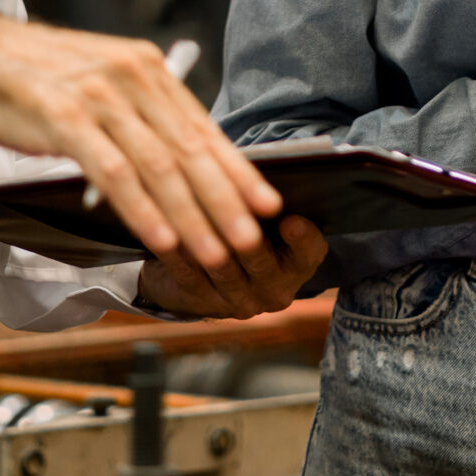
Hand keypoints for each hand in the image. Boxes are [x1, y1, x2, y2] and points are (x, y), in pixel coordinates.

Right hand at [0, 15, 280, 270]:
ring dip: (191, 215)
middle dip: (226, 201)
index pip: (204, 128)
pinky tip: (161, 237)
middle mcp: (133, 77)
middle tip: (252, 239)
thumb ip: (145, 117)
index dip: (239, 171)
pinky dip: (141, 209)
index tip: (269, 205)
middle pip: (189, 150)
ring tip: (215, 251)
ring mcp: (100, 96)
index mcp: (149, 69)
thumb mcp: (106, 87)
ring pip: (158, 165)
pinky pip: (113, 172)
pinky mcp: (65, 117)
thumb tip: (191, 162)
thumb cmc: (45, 82)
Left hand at [136, 216, 328, 318]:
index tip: (292, 220)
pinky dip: (177, 251)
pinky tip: (167, 229)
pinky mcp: (199, 301)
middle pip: (262, 263)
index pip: (309, 253)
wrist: (212, 271)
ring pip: (222, 269)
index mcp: (298, 265)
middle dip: (249, 239)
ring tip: (195, 213)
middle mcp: (273, 290)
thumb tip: (261, 175)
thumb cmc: (248, 224)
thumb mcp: (268, 216)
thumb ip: (268, 200)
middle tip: (238, 215)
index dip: (302, 239)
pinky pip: (187, 274)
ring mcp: (237, 301)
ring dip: (208, 240)